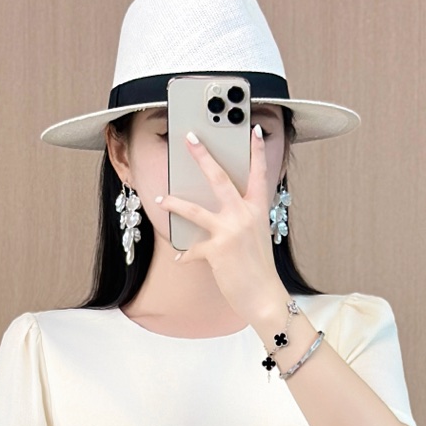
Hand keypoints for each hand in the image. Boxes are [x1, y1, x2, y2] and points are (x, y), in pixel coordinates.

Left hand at [157, 123, 285, 329]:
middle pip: (220, 178)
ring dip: (175, 204)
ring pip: (195, 210)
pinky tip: (180, 258)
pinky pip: (193, 248)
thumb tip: (223, 211)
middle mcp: (244, 215)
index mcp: (257, 210)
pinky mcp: (217, 250)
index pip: (259, 173)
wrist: (264, 296)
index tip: (252, 129)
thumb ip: (244, 219)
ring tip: (161, 199)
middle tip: (190, 139)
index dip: (256, 150)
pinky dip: (186, 254)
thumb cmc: (259, 269)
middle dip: (203, 156)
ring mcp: (230, 231)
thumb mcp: (257, 237)